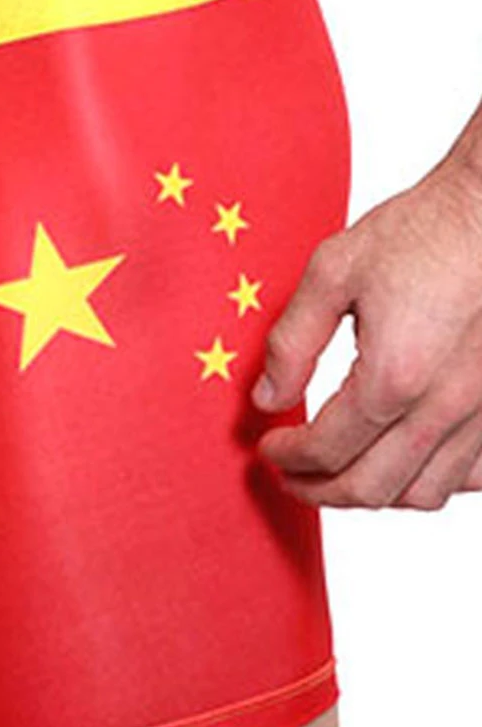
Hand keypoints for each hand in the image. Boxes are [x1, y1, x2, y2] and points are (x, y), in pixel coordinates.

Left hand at [251, 114, 481, 509]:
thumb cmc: (423, 232)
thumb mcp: (334, 273)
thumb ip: (293, 343)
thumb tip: (266, 399)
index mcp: (394, 376)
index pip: (327, 449)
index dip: (287, 457)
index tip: (266, 448)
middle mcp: (444, 406)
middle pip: (370, 487)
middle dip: (318, 490)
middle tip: (289, 477)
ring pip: (423, 493)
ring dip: (371, 494)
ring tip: (337, 474)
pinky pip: (474, 475)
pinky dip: (431, 482)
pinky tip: (404, 462)